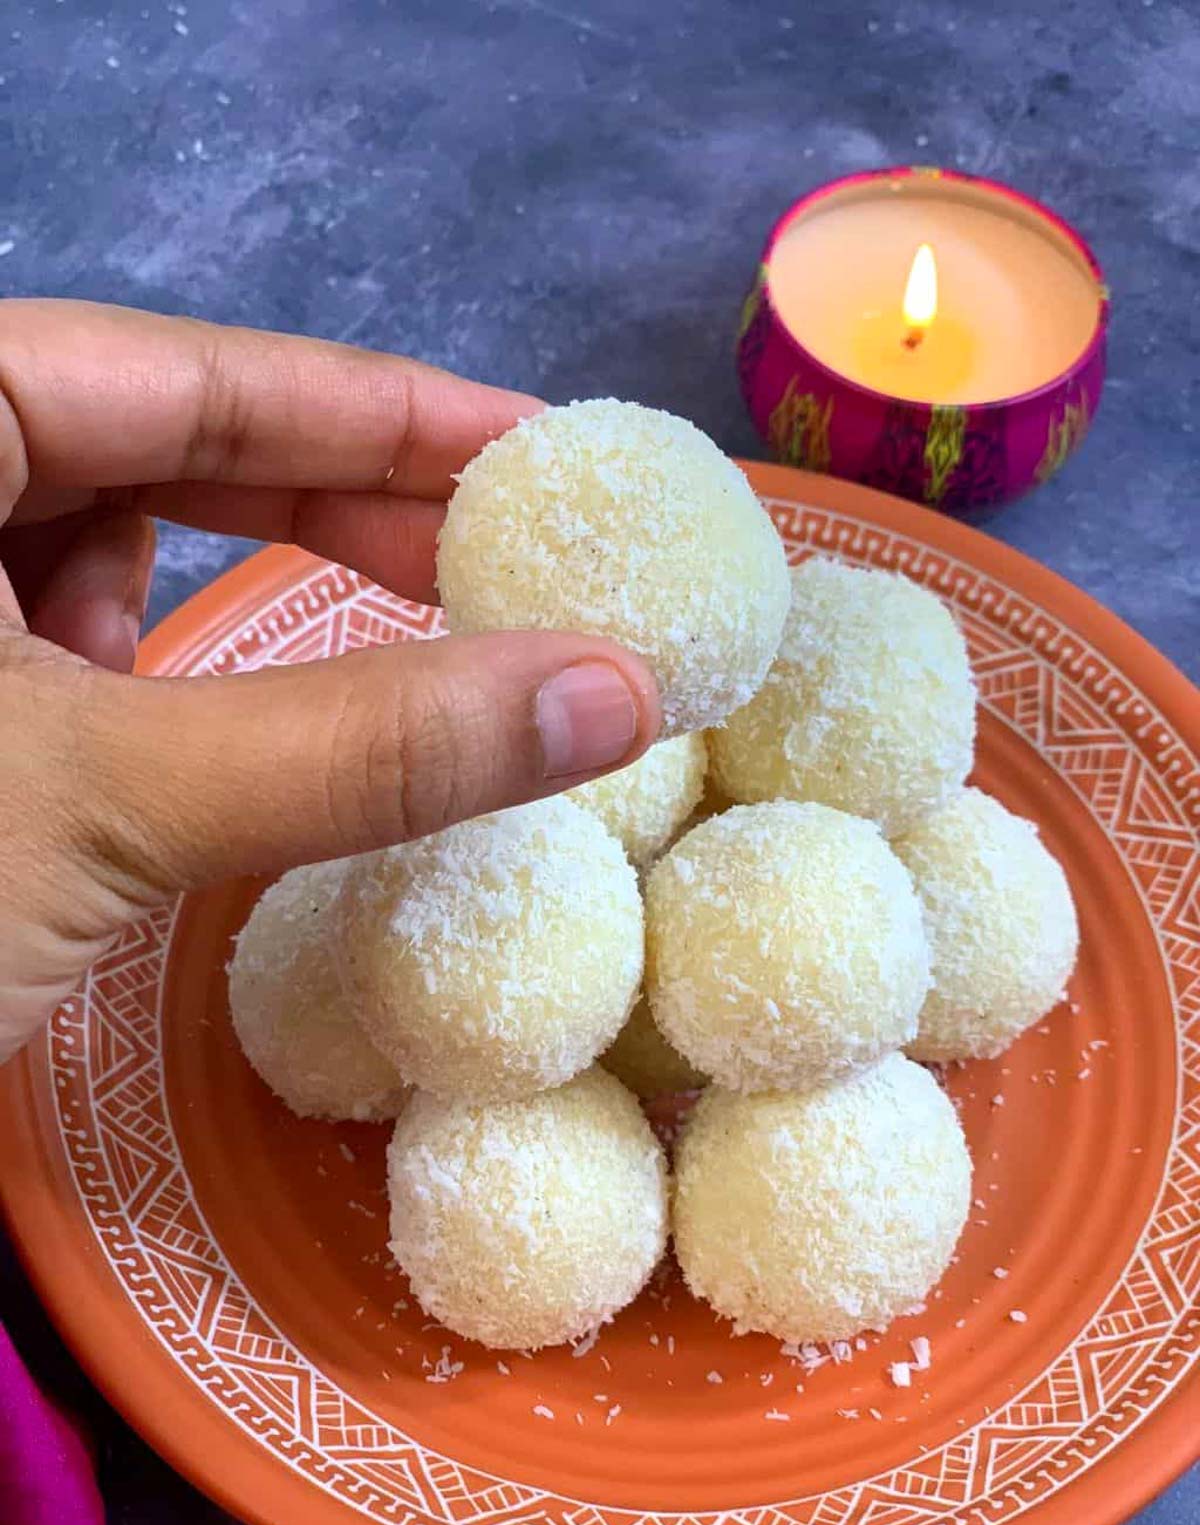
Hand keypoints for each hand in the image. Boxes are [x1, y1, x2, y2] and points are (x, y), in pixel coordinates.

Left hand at [0, 300, 659, 1058]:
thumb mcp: (104, 803)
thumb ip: (363, 742)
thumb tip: (610, 691)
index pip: (176, 373)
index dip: (377, 407)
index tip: (539, 447)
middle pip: (150, 451)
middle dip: (331, 504)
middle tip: (502, 559)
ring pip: (109, 563)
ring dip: (251, 607)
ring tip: (387, 650)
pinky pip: (72, 664)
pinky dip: (173, 695)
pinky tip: (231, 741)